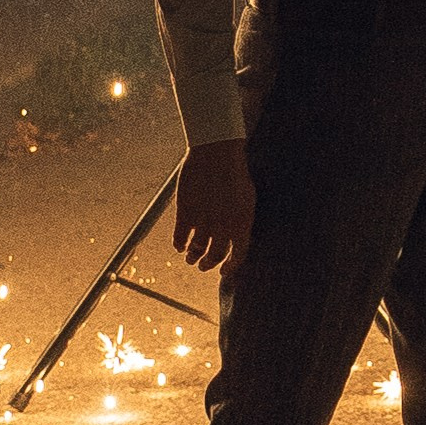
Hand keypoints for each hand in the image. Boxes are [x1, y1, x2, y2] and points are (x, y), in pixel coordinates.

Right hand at [173, 138, 256, 273]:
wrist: (216, 153)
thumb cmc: (234, 172)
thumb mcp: (246, 199)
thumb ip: (241, 221)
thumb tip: (236, 240)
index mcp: (242, 223)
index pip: (238, 255)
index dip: (230, 266)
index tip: (223, 272)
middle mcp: (223, 226)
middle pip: (215, 255)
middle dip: (208, 264)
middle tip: (203, 266)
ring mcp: (203, 220)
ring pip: (196, 250)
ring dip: (193, 257)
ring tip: (190, 259)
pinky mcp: (185, 213)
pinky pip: (180, 238)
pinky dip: (179, 245)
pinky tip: (179, 246)